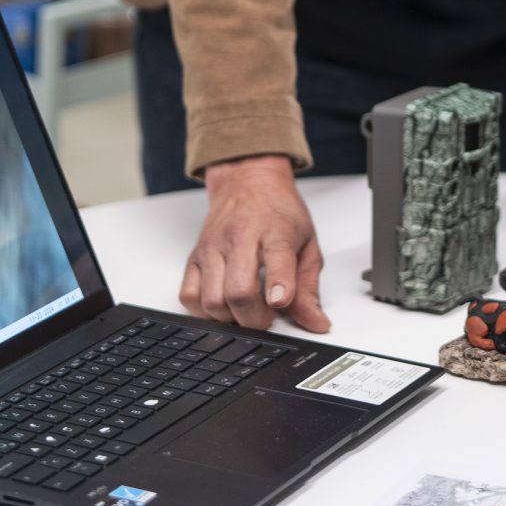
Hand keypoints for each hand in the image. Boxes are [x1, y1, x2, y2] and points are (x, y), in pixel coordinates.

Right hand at [179, 155, 331, 332]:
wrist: (247, 182)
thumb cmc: (279, 213)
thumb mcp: (307, 245)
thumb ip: (309, 288)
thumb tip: (316, 323)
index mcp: (276, 232)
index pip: (277, 259)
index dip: (279, 285)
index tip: (279, 302)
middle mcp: (240, 239)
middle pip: (239, 292)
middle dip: (254, 318)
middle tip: (266, 315)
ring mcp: (213, 248)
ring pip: (212, 300)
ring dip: (230, 318)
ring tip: (245, 310)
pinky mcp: (194, 256)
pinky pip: (188, 296)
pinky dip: (203, 311)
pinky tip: (221, 305)